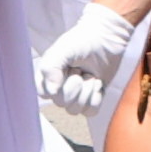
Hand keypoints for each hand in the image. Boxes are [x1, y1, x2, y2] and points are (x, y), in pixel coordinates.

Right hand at [36, 2, 141, 124]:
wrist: (107, 39)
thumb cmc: (82, 41)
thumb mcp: (62, 50)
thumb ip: (51, 68)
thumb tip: (51, 93)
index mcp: (48, 75)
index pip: (44, 94)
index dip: (57, 87)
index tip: (68, 70)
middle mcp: (59, 87)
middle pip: (61, 104)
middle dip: (75, 88)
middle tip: (81, 70)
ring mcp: (76, 95)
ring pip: (75, 110)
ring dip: (87, 93)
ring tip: (91, 77)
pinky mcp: (92, 98)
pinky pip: (90, 112)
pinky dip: (96, 99)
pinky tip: (98, 84)